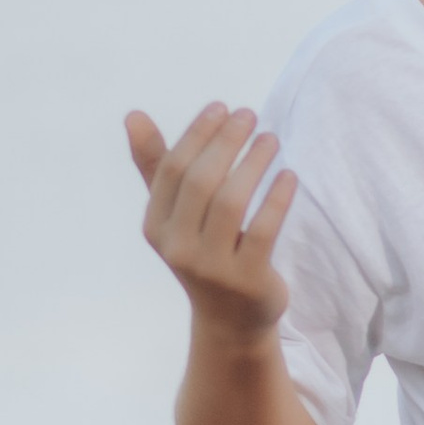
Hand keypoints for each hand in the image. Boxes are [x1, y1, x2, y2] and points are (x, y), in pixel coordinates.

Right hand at [127, 104, 295, 343]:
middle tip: (250, 115)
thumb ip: (157, 165)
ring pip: (232, 202)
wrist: (230, 318)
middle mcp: (177, 247)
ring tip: (272, 138)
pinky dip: (277, 198)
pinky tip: (289, 175)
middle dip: (226, 142)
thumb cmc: (202, 249)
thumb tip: (133, 115)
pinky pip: (262, 230)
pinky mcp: (246, 278)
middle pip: (201, 181)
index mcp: (156, 226)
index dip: (197, 134)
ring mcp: (210, 266)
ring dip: (254, 163)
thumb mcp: (176, 213)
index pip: (173, 169)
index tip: (222, 106)